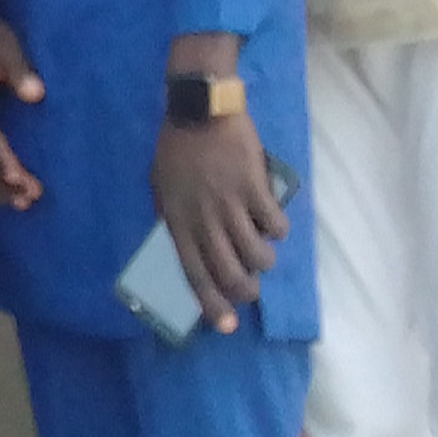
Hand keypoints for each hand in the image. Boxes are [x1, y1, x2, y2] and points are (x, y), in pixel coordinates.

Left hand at [153, 109, 284, 336]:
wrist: (199, 111)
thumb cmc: (176, 148)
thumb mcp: (160, 186)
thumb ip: (172, 216)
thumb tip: (186, 244)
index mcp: (177, 221)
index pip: (194, 273)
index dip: (210, 302)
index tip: (225, 325)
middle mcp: (203, 219)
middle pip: (228, 270)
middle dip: (244, 290)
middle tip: (251, 293)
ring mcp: (230, 204)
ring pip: (256, 253)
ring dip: (264, 262)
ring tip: (264, 257)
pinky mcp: (254, 187)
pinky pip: (274, 223)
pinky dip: (278, 230)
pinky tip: (275, 225)